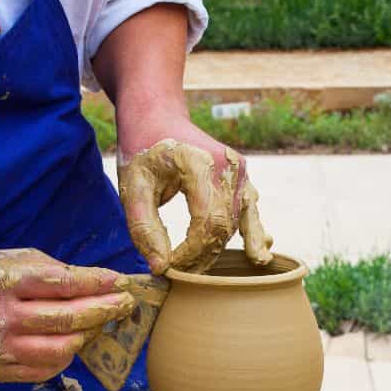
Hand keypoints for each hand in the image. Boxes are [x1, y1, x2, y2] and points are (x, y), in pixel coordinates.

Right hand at [0, 249, 135, 382]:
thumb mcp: (11, 258)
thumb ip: (51, 270)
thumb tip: (97, 283)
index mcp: (4, 281)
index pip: (62, 284)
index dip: (97, 284)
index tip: (122, 281)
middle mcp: (0, 317)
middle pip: (66, 319)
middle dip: (103, 310)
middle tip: (125, 303)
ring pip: (61, 350)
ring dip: (87, 336)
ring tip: (98, 323)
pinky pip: (45, 369)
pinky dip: (64, 355)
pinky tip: (70, 341)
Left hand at [118, 138, 272, 274]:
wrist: (158, 114)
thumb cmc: (142, 147)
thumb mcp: (132, 186)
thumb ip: (144, 227)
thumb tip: (161, 267)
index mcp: (201, 164)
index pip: (207, 222)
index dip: (191, 253)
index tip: (169, 269)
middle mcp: (230, 166)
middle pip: (226, 226)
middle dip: (204, 256)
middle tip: (181, 277)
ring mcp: (240, 171)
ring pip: (240, 222)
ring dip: (222, 250)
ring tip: (206, 276)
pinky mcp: (242, 177)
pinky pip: (250, 211)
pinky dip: (252, 234)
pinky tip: (258, 256)